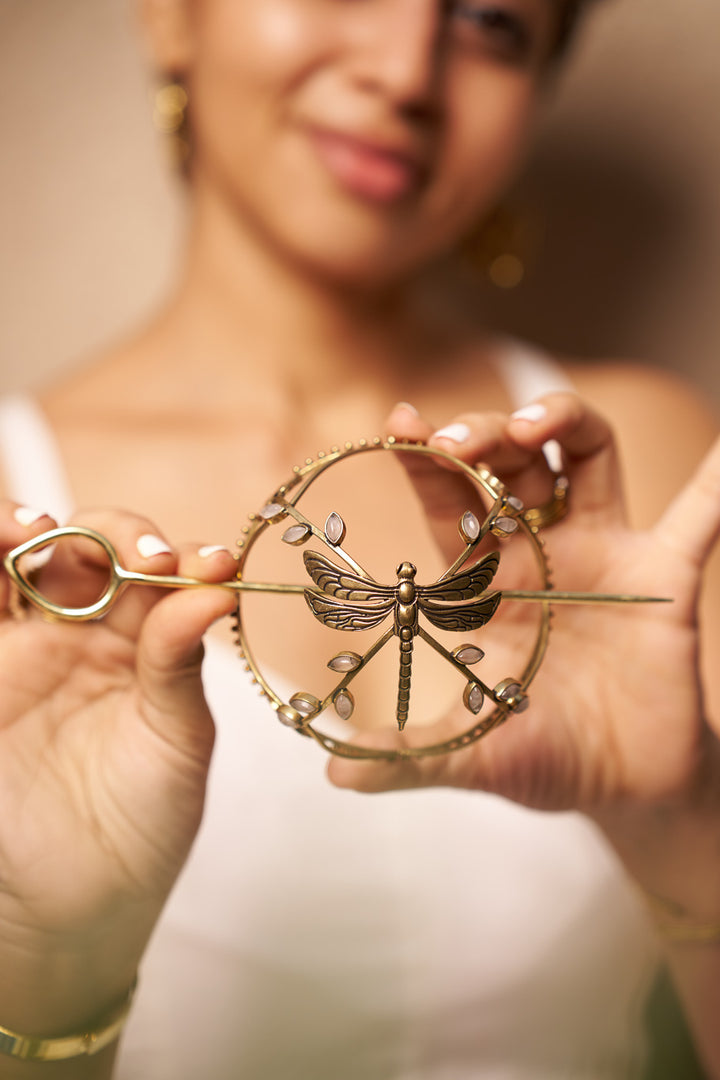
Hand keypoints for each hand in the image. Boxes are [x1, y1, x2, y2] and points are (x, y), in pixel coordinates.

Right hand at [0, 505, 235, 1031]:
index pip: (161, 573)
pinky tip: (3, 548)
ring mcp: (29, 650)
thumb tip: (212, 587)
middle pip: (92, 548)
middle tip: (146, 559)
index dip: (185, 556)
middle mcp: (87, 635)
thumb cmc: (141, 826)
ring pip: (21, 560)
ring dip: (26, 528)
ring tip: (41, 530)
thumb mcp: (177, 743)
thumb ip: (179, 665)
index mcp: (148, 645)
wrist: (74, 906)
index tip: (214, 564)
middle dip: (117, 535)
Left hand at [328, 394, 719, 816]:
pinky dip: (713, 485)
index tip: (397, 424)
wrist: (624, 788)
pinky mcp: (663, 578)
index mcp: (482, 582)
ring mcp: (603, 555)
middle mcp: (539, 553)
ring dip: (563, 421)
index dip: (422, 463)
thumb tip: (334, 773)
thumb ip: (407, 756)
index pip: (448, 502)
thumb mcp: (470, 756)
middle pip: (510, 463)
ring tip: (535, 424)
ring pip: (585, 457)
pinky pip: (697, 520)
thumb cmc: (539, 758)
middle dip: (482, 435)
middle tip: (454, 438)